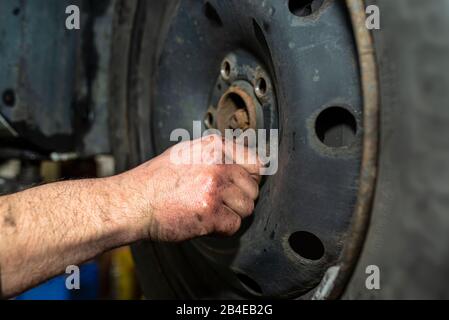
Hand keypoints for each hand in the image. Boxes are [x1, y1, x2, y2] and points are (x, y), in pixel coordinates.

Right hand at [114, 135, 260, 241]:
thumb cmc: (156, 180)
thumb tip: (243, 164)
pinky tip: (204, 223)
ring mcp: (214, 188)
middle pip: (253, 188)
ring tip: (210, 212)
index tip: (239, 186)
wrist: (133, 202)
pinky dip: (222, 229)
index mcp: (214, 146)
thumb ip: (216, 155)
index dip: (250, 178)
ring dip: (232, 214)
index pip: (256, 163)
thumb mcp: (186, 153)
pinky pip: (234, 225)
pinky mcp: (210, 213)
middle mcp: (217, 164)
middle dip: (240, 199)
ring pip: (246, 207)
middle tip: (220, 203)